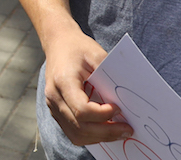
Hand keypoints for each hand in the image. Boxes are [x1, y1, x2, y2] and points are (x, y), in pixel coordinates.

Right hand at [42, 29, 133, 144]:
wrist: (58, 43)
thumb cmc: (78, 47)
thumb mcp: (96, 53)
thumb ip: (109, 76)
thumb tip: (126, 100)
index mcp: (62, 81)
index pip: (81, 110)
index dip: (102, 114)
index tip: (118, 108)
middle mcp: (54, 97)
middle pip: (80, 127)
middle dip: (106, 132)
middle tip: (127, 130)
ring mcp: (52, 107)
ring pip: (76, 135)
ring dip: (100, 138)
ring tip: (119, 132)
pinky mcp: (56, 112)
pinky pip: (73, 133)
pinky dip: (91, 136)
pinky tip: (105, 130)